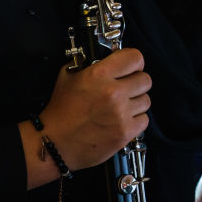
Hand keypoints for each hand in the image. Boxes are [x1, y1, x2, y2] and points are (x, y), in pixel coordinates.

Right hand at [38, 47, 150, 170]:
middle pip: (145, 80)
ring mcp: (121, 114)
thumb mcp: (67, 77)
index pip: (135, 58)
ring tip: (121, 107)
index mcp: (99, 74)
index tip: (130, 67)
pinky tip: (122, 120)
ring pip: (146, 100)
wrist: (55, 143)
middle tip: (125, 89)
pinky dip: (136, 120)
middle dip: (136, 82)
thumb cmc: (60, 112)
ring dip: (136, 102)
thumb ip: (86, 64)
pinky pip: (144, 120)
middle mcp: (113, 92)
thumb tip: (104, 59)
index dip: (134, 62)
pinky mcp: (125, 132)